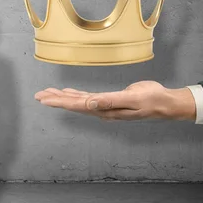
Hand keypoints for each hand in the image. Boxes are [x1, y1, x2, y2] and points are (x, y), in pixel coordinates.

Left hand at [34, 80, 195, 120]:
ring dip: (63, 97)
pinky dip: (76, 94)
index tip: (44, 99)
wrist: (164, 103)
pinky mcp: (108, 100)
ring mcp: (104, 106)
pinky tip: (68, 92)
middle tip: (38, 95)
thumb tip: (89, 104)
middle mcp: (101, 109)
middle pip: (73, 104)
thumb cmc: (150, 100)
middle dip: (55, 99)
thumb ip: (109, 101)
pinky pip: (87, 98)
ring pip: (78, 101)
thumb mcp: (130, 98)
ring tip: (48, 93)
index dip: (59, 102)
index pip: (77, 105)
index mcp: (104, 109)